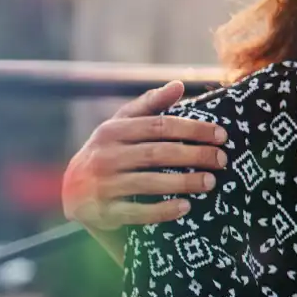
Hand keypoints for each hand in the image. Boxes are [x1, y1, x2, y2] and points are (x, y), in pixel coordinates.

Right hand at [63, 82, 226, 231]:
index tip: (222, 135)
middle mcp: (104, 155)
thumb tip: (179, 85)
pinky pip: (137, 212)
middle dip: (194, 155)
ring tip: (210, 182)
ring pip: (149, 182)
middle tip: (222, 159)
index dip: (192, 129)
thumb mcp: (123, 126)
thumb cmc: (110, 152)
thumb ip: (150, 105)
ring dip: (183, 182)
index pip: (158, 125)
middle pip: (157, 153)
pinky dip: (163, 210)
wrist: (75, 191)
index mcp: (112, 131)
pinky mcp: (102, 211)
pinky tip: (186, 207)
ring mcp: (101, 184)